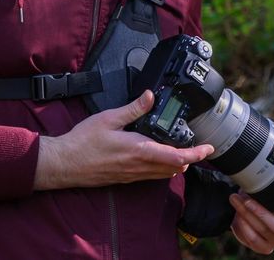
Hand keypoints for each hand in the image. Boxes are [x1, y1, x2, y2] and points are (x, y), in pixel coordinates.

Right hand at [34, 90, 213, 189]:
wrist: (65, 164)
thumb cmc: (83, 142)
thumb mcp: (109, 118)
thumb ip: (133, 109)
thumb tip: (150, 96)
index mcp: (139, 150)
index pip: (177, 156)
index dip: (196, 153)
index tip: (208, 148)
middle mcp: (139, 166)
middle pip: (175, 167)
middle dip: (189, 158)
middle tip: (197, 146)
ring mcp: (132, 175)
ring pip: (164, 174)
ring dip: (176, 164)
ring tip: (181, 151)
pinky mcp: (125, 178)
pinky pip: (151, 176)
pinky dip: (161, 168)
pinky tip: (157, 157)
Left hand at [229, 140, 273, 253]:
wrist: (253, 204)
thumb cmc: (271, 190)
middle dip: (260, 212)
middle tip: (246, 197)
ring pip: (262, 232)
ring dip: (246, 215)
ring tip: (235, 198)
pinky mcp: (262, 245)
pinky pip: (252, 240)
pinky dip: (242, 228)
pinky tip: (235, 215)